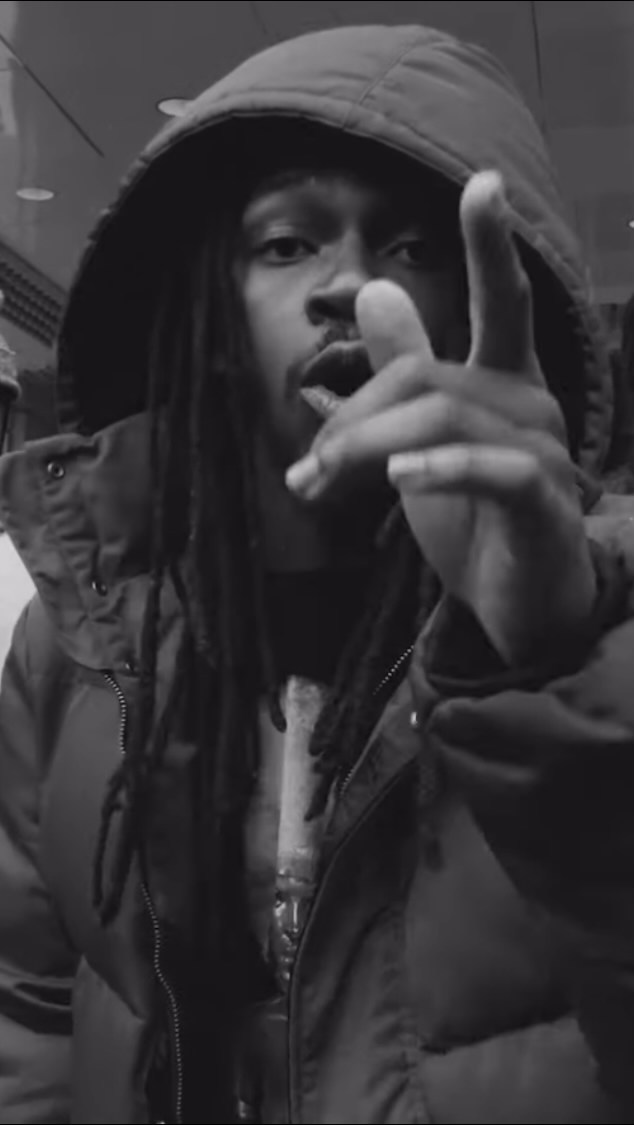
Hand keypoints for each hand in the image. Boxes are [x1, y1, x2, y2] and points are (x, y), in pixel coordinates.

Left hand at [286, 172, 595, 664]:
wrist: (516, 607)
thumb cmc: (471, 521)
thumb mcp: (423, 440)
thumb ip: (407, 366)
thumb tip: (374, 288)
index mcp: (503, 381)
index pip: (502, 304)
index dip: (492, 247)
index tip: (484, 183)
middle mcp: (530, 404)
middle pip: (425, 378)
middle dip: (352, 419)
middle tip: (304, 471)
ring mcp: (543, 453)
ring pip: (442, 419)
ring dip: (367, 451)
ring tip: (321, 484)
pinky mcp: (542, 503)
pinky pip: (492, 470)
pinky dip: (441, 471)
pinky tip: (401, 480)